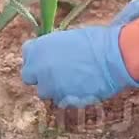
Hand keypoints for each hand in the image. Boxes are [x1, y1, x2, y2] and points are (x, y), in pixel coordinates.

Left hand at [21, 25, 138, 107]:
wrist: (112, 58)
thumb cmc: (95, 42)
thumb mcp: (68, 38)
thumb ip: (53, 48)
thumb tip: (51, 55)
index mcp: (38, 48)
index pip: (27, 54)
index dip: (36, 56)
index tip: (46, 57)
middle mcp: (38, 68)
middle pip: (29, 76)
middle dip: (40, 75)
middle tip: (56, 72)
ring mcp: (49, 86)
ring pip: (45, 92)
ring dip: (54, 87)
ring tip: (73, 79)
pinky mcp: (62, 100)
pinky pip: (60, 100)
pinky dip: (67, 96)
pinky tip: (81, 87)